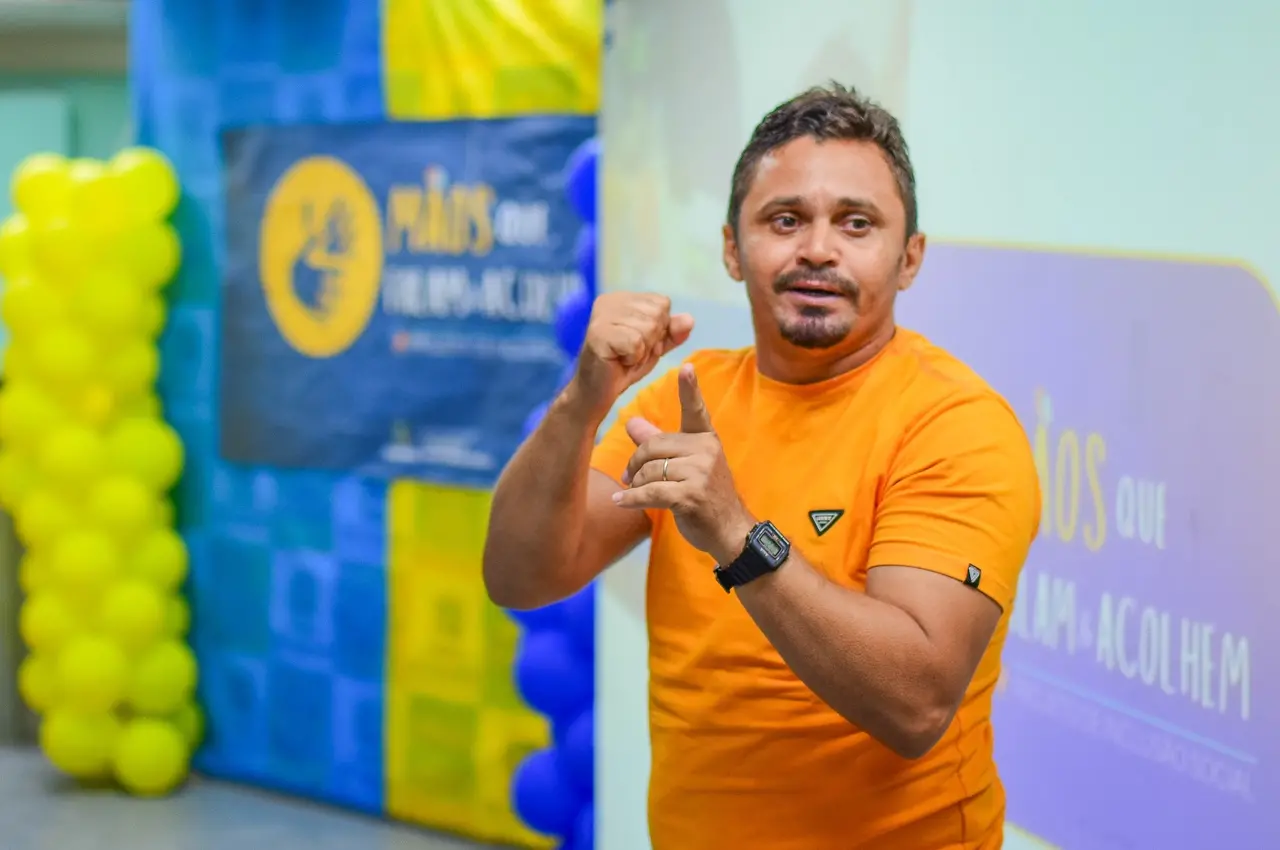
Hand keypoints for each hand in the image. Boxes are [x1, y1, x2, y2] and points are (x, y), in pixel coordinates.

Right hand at [570, 292, 693, 419]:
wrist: (598, 391)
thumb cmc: (624, 366)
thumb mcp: (654, 346)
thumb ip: (672, 332)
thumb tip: (689, 320)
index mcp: (623, 298)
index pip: (662, 303)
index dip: (660, 329)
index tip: (640, 344)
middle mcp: (610, 301)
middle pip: (657, 314)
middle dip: (652, 340)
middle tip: (631, 353)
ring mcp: (601, 316)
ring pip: (648, 328)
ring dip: (642, 351)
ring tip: (624, 357)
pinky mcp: (598, 334)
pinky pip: (636, 342)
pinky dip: (633, 358)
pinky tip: (618, 360)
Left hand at [612, 364, 753, 561]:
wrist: (730, 530)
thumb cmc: (705, 494)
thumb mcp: (685, 465)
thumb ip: (657, 441)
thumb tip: (630, 421)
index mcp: (705, 439)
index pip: (696, 410)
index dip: (690, 389)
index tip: (686, 367)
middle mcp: (705, 451)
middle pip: (653, 446)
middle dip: (635, 463)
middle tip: (627, 476)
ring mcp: (700, 473)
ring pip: (650, 471)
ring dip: (636, 485)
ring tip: (634, 492)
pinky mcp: (690, 495)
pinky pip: (650, 492)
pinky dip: (631, 499)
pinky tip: (620, 501)